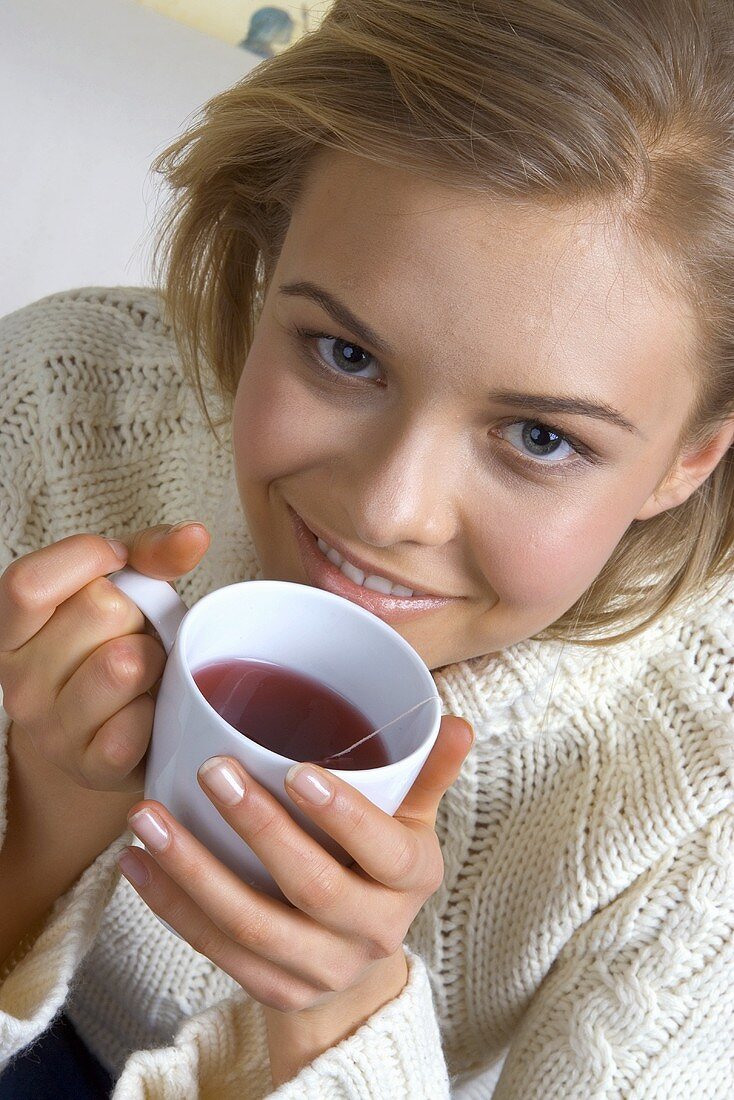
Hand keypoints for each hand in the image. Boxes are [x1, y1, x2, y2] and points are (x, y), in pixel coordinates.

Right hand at [0, 521, 208, 791]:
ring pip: (123, 664)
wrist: (113, 737)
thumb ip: (151, 553)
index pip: (28, 582)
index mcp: (10, 632)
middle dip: (136, 614)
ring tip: (146, 671)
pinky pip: (136, 723)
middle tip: (134, 634)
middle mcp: (17, 683)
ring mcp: (50, 731)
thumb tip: (194, 535)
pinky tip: (150, 709)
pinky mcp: (90, 768)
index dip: (86, 559)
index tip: (118, 562)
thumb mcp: (124, 590)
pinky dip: (156, 710)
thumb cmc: (114, 647)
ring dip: (153, 661)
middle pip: (98, 611)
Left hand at [117, 715, 473, 1081]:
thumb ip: (424, 772)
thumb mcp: (409, 821)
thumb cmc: (378, 866)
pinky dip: (171, 905)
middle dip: (258, 829)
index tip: (296, 771)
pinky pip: (216, 950)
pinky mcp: (276, 990)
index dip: (343, 816)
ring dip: (193, 869)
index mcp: (411, 879)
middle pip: (313, 887)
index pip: (385, 851)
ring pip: (251, 924)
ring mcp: (323, 968)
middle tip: (212, 772)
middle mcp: (374, 931)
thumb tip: (454, 720)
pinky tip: (137, 862)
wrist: (358, 959)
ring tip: (149, 816)